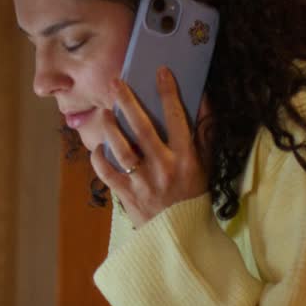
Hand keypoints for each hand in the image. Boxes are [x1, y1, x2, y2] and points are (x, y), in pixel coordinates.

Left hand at [91, 67, 207, 227]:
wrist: (181, 234)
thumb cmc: (194, 194)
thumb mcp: (206, 164)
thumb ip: (205, 132)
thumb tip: (203, 98)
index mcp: (186, 158)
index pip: (177, 119)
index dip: (168, 93)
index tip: (160, 71)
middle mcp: (164, 168)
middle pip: (142, 128)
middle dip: (128, 102)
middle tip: (116, 83)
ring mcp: (143, 182)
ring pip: (121, 148)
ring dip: (110, 127)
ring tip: (104, 112)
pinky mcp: (127, 195)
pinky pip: (107, 173)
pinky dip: (100, 158)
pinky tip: (99, 147)